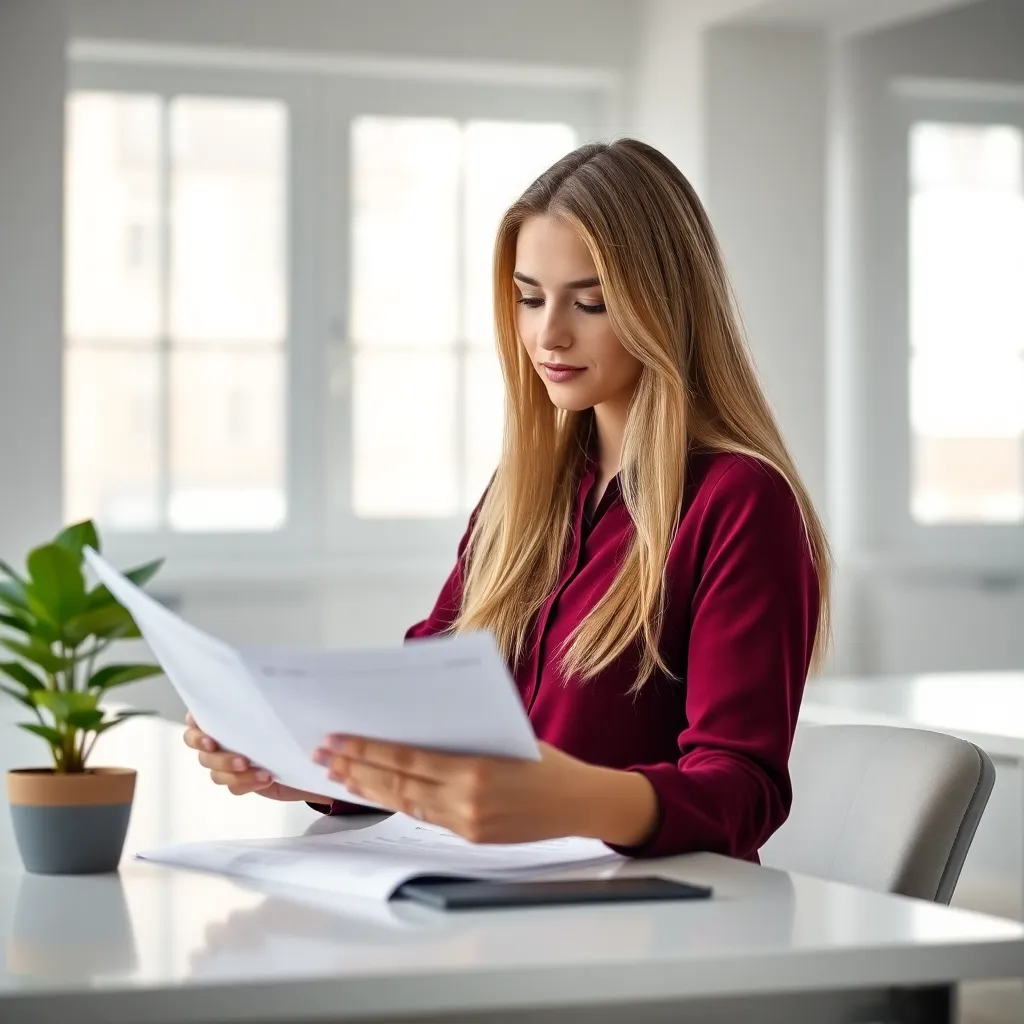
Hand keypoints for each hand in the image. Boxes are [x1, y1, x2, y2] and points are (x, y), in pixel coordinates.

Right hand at [183, 711, 331, 803]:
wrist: (309, 754)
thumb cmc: (294, 724)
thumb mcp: (286, 708)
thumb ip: (270, 701)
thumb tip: (272, 683)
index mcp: (226, 715)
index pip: (197, 717)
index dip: (196, 726)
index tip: (210, 737)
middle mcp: (221, 737)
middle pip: (199, 750)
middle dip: (217, 757)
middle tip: (240, 759)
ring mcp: (228, 760)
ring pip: (215, 771)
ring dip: (234, 773)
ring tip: (261, 772)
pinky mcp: (240, 780)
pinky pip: (233, 787)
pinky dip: (247, 784)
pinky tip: (266, 779)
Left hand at [311, 736, 658, 845]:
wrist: (580, 803)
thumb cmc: (547, 762)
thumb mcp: (506, 738)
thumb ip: (462, 739)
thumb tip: (416, 728)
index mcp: (475, 769)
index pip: (407, 759)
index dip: (367, 750)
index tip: (337, 739)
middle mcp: (467, 800)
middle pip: (397, 784)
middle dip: (355, 768)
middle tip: (323, 754)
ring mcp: (467, 823)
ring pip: (405, 803)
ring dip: (369, 788)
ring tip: (339, 775)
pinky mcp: (471, 837)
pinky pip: (426, 817)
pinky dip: (398, 802)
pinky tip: (378, 792)